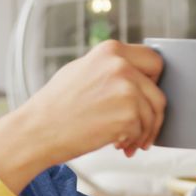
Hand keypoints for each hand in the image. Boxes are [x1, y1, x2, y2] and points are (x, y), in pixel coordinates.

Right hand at [20, 40, 165, 163]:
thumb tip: (134, 76)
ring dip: (144, 133)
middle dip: (154, 112)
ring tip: (127, 142)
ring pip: (153, 115)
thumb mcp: (81, 71)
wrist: (37, 130)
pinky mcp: (128, 115)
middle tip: (144, 127)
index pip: (153, 60)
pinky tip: (117, 145)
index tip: (146, 97)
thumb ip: (109, 69)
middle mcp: (121, 65)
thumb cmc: (55, 106)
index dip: (154, 81)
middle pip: (158, 91)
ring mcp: (126, 89)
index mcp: (110, 50)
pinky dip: (133, 142)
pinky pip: (142, 132)